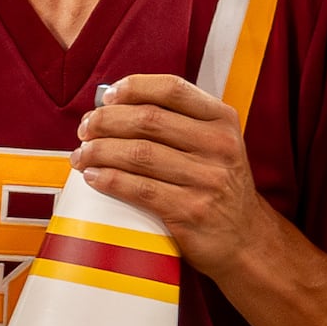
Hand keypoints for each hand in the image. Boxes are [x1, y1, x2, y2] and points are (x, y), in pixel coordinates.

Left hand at [69, 73, 271, 264]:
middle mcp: (218, 145)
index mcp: (222, 120)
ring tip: (81, 155)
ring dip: (100, 151)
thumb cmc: (216, 184)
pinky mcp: (191, 211)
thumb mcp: (213, 144)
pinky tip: (92, 176)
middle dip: (106, 121)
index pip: (173, 89)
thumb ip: (177, 122)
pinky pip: (139, 189)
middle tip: (85, 129)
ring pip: (139, 154)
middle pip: (148, 119)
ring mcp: (207, 179)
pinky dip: (109, 180)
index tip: (106, 96)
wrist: (245, 238)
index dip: (133, 87)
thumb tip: (112, 105)